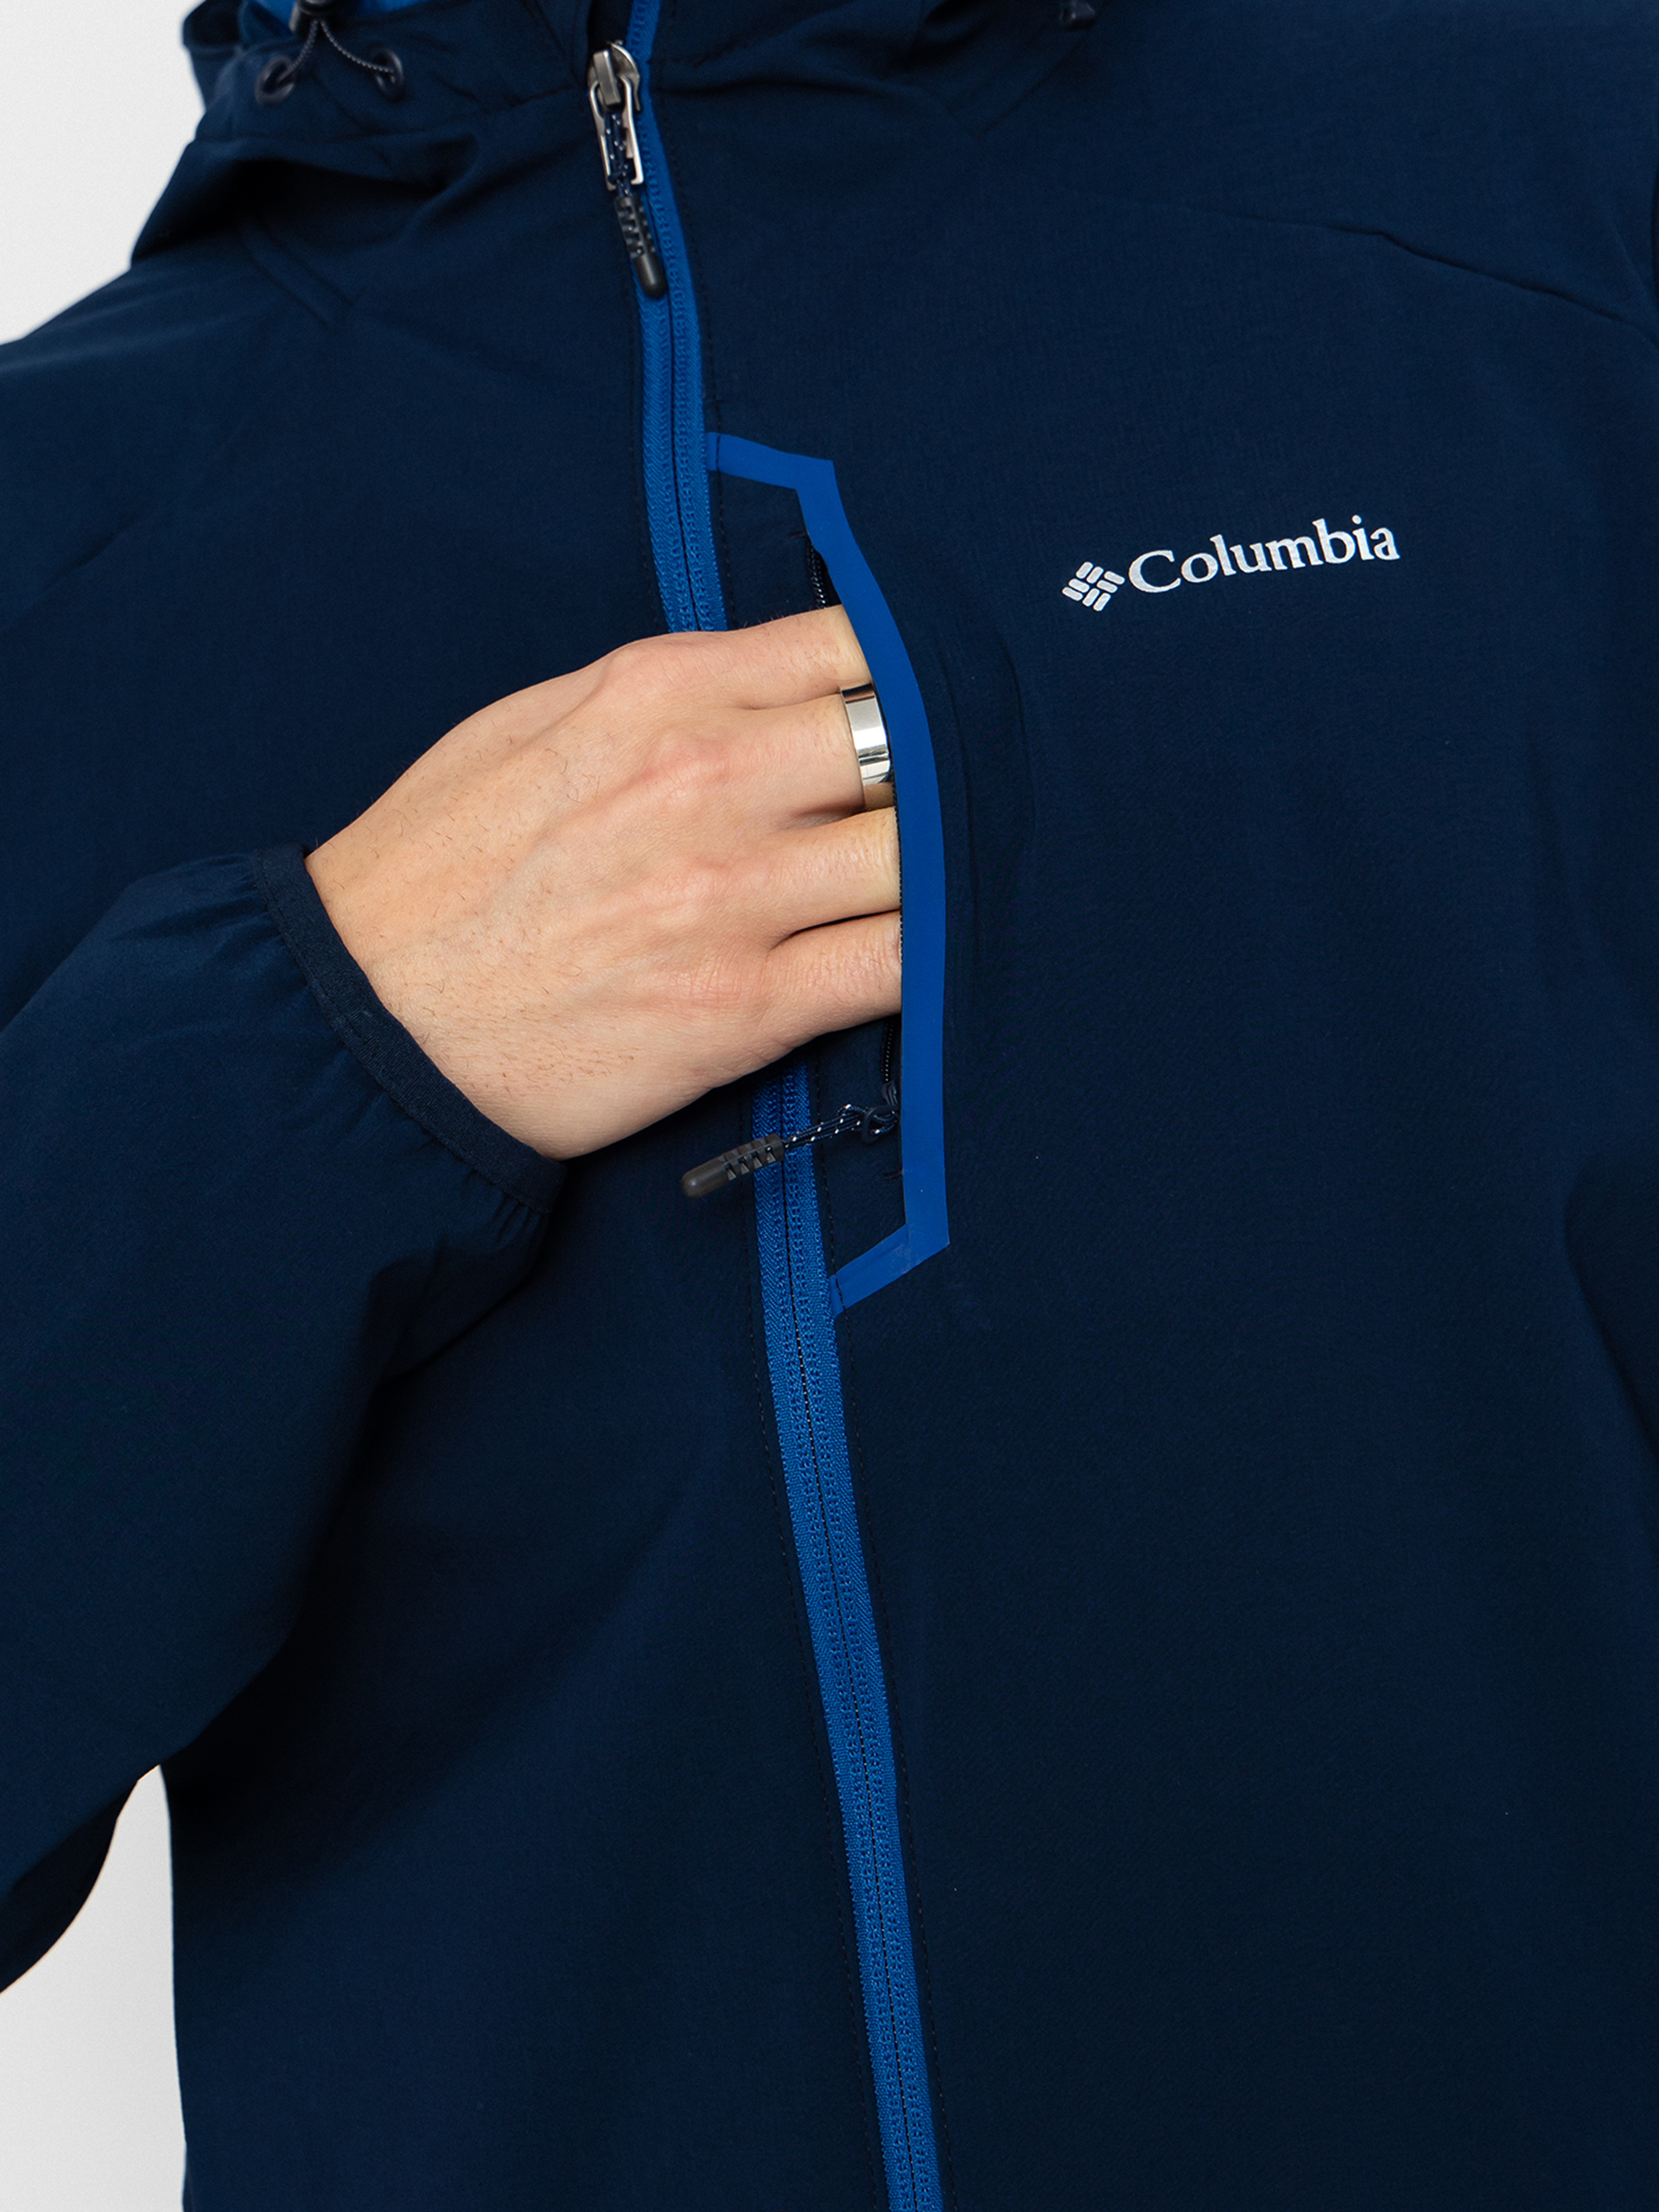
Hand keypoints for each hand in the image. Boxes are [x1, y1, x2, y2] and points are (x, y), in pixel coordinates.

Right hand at [306, 608, 900, 1159]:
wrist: (364, 1025)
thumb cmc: (437, 870)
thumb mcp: (533, 722)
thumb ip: (667, 689)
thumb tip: (778, 673)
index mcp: (660, 691)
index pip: (856, 644)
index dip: (919, 673)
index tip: (936, 706)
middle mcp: (711, 778)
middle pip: (913, 742)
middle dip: (950, 769)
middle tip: (964, 801)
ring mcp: (734, 896)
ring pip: (925, 851)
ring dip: (955, 865)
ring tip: (954, 879)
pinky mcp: (745, 1007)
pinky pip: (900, 965)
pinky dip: (944, 953)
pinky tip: (945, 952)